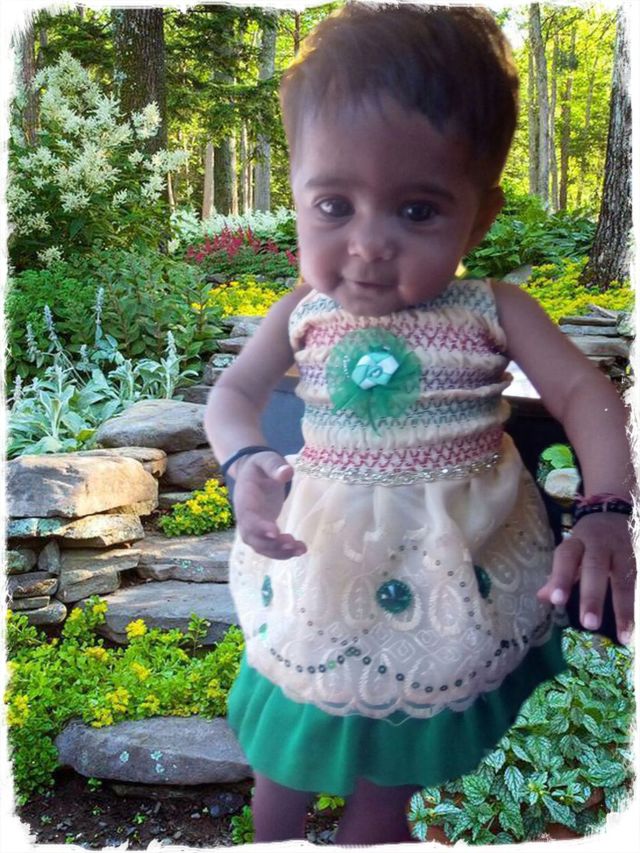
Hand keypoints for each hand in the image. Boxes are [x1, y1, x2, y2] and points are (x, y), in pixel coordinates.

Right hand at [231, 451, 306, 559]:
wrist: (251, 472)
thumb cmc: (260, 466)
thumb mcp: (266, 459)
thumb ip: (275, 465)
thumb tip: (287, 472)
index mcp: (245, 497)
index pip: (248, 516)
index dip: (259, 527)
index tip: (274, 533)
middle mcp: (245, 515)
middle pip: (252, 537)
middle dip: (271, 544)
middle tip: (292, 543)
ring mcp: (252, 525)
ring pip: (259, 546)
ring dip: (278, 552)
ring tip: (300, 549)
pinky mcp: (261, 530)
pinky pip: (267, 547)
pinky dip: (281, 552)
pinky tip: (298, 550)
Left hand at [537, 513, 634, 644]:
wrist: (618, 515)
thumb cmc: (589, 542)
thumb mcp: (571, 551)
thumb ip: (559, 575)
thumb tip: (542, 598)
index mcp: (577, 542)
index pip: (566, 557)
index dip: (561, 577)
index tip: (556, 600)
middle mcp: (601, 544)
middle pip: (595, 568)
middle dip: (593, 597)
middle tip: (589, 624)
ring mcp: (626, 551)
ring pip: (626, 579)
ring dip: (625, 610)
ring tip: (623, 635)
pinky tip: (638, 625)